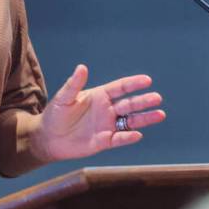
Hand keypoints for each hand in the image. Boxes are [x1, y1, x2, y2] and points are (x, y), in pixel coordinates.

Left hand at [33, 64, 164, 161]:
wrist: (49, 138)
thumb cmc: (55, 114)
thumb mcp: (64, 98)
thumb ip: (74, 84)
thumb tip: (82, 67)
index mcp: (99, 95)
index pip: (120, 88)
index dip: (133, 84)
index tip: (147, 80)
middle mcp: (107, 109)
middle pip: (129, 104)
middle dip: (143, 101)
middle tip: (157, 98)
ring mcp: (107, 125)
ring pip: (130, 121)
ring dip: (144, 118)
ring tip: (160, 114)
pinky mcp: (104, 141)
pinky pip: (119, 138)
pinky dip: (128, 137)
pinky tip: (137, 134)